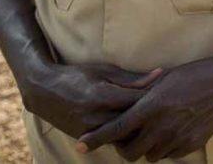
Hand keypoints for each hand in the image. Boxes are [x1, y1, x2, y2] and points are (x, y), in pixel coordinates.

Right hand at [20, 62, 162, 139]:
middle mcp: (95, 116)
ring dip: (139, 131)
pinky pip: (111, 142)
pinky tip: (137, 131)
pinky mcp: (84, 139)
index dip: (156, 99)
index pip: (138, 101)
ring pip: (124, 137)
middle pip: (133, 123)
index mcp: (102, 95)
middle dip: (151, 118)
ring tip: (156, 123)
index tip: (170, 94)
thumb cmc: (77, 75)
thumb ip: (132, 78)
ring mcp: (89, 130)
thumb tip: (160, 74)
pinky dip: (125, 137)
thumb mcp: (104, 70)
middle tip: (168, 112)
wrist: (43, 91)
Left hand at [76, 55, 212, 161]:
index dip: (95, 139)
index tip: (81, 145)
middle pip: (129, 151)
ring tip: (149, 133)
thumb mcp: (164, 79)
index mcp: (151, 107)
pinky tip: (168, 134)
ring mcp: (177, 139)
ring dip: (144, 148)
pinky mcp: (191, 145)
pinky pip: (169, 155)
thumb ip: (142, 93)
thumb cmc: (194, 74)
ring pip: (149, 156)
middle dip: (122, 148)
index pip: (116, 129)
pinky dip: (163, 148)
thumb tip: (125, 102)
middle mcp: (162, 126)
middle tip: (123, 138)